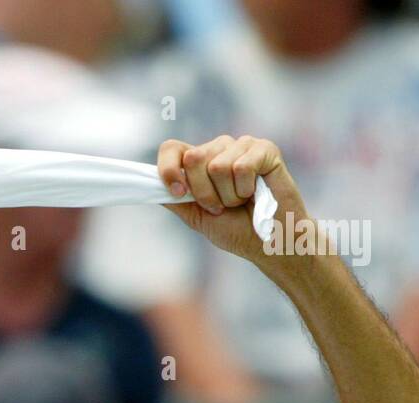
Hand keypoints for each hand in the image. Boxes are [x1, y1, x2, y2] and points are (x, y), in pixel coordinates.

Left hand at [157, 135, 306, 266]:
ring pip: (217, 165)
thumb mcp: (196, 217)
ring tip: (242, 200)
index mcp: (199, 162)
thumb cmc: (236, 230)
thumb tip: (148, 186)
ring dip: (229, 194)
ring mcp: (241, 145)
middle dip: (205, 192)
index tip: (179, 193)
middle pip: (193, 158)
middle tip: (223, 205)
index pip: (171, 148)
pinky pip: (242, 166)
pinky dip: (247, 188)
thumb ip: (174, 199)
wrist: (270, 242)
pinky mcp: (264, 149)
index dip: (168, 170)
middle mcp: (218, 148)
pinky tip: (256, 192)